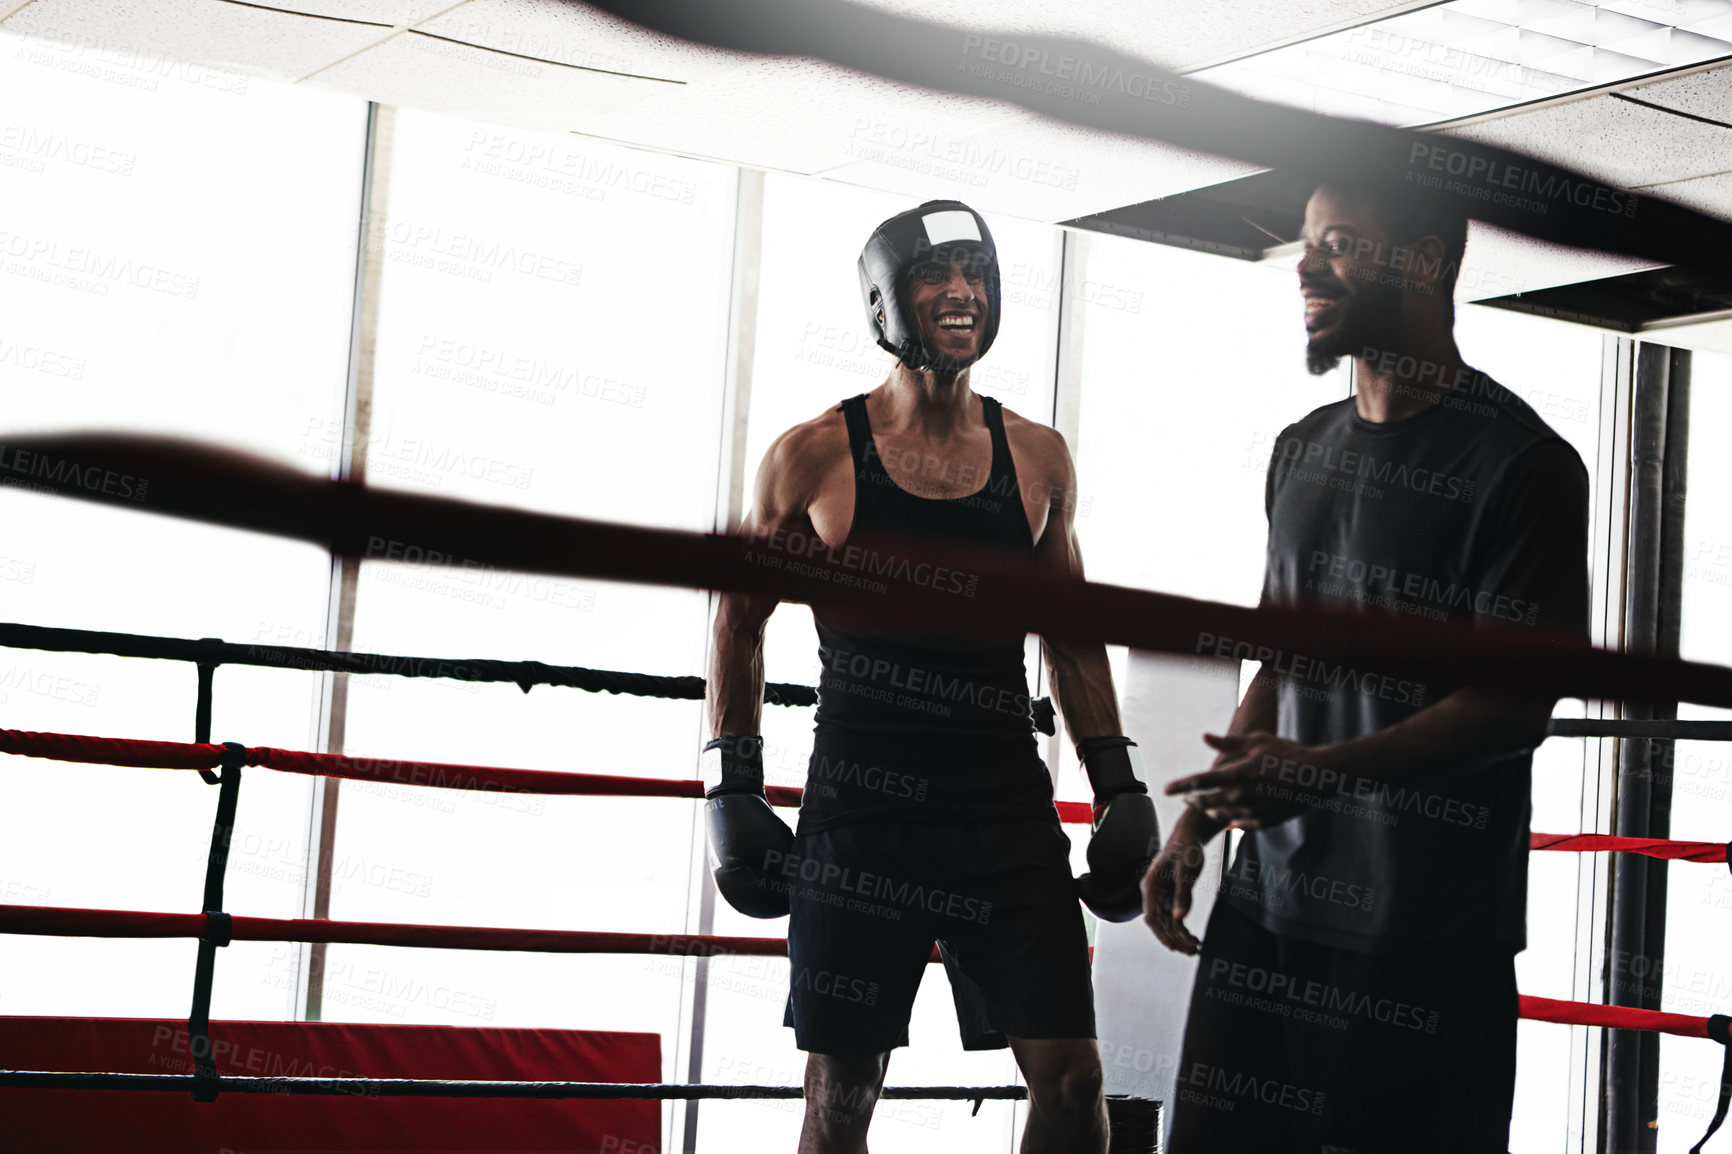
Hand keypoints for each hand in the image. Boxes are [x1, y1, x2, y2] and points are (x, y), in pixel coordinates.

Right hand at [1141, 819, 1212, 954]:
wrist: (1190, 835)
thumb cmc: (1185, 848)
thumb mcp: (1185, 869)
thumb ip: (1182, 893)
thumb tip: (1180, 916)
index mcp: (1150, 885)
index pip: (1151, 916)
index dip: (1161, 933)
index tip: (1173, 946)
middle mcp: (1153, 893)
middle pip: (1160, 923)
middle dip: (1174, 938)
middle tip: (1192, 950)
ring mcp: (1162, 896)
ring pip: (1168, 923)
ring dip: (1180, 937)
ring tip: (1195, 948)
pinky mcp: (1171, 896)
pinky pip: (1175, 918)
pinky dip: (1183, 929)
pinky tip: (1194, 939)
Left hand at [1164, 732, 1322, 829]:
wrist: (1317, 776)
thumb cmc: (1287, 753)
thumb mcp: (1257, 741)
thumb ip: (1228, 743)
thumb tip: (1205, 737)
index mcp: (1237, 774)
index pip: (1199, 781)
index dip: (1179, 786)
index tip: (1165, 789)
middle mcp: (1241, 795)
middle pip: (1205, 802)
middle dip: (1192, 800)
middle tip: (1186, 797)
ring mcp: (1252, 811)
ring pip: (1220, 815)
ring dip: (1209, 810)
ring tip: (1205, 804)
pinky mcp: (1264, 822)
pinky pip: (1238, 823)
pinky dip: (1229, 818)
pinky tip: (1226, 815)